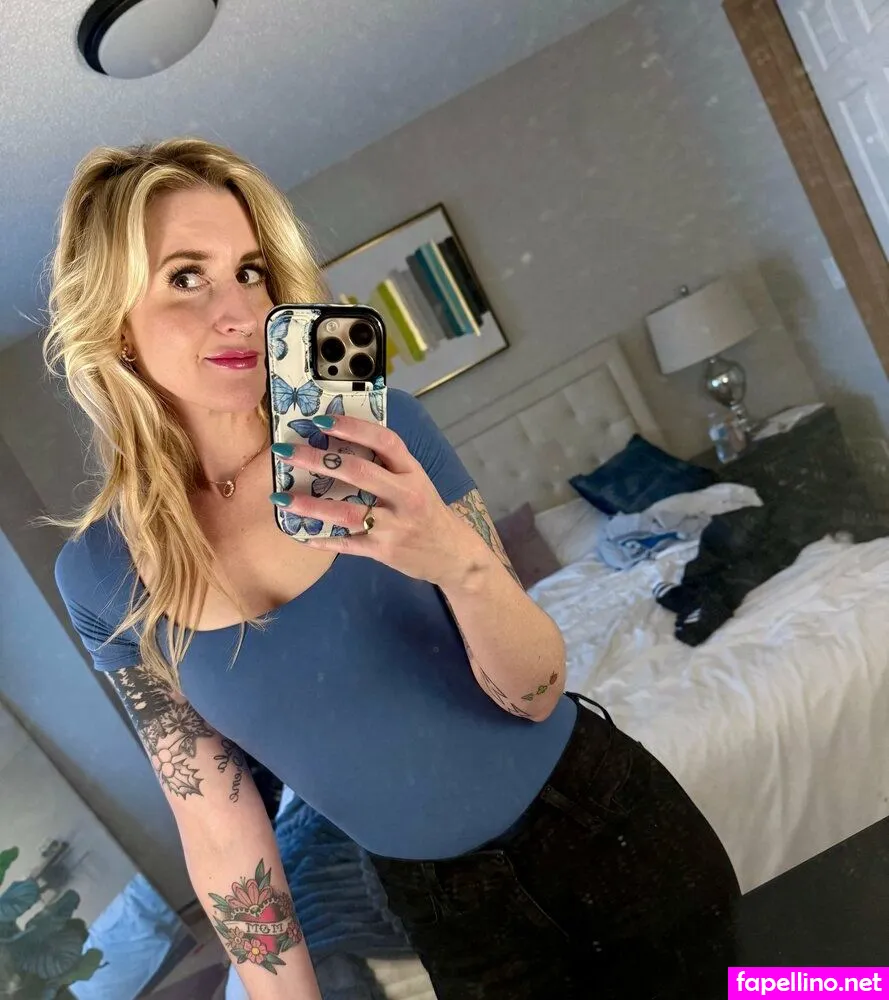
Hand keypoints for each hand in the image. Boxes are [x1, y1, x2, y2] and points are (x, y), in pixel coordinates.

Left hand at [268, 415, 485, 586]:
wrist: (453, 555)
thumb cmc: (426, 511)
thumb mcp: (416, 481)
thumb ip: (388, 465)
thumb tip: (341, 442)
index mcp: (413, 472)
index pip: (385, 441)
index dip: (353, 428)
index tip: (322, 421)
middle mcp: (406, 496)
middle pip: (358, 473)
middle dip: (318, 460)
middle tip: (286, 451)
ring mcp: (395, 526)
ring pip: (346, 512)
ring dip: (310, 506)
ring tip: (280, 498)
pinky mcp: (385, 551)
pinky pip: (348, 545)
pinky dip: (324, 541)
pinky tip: (302, 535)